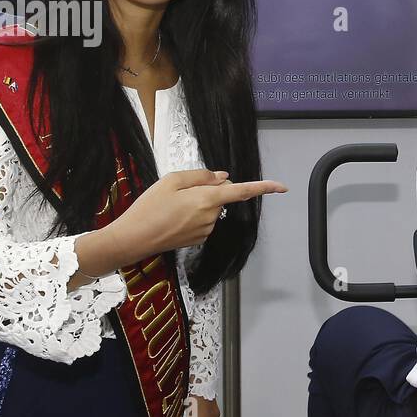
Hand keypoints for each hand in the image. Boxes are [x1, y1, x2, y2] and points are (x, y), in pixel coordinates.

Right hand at [107, 169, 286, 262]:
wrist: (133, 239)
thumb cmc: (149, 207)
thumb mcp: (171, 181)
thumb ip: (200, 176)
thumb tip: (222, 177)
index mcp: (207, 200)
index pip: (241, 191)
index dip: (264, 188)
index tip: (282, 187)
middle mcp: (211, 217)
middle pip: (221, 196)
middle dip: (209, 189)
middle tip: (179, 190)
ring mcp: (206, 231)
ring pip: (210, 209)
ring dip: (198, 203)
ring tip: (170, 206)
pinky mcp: (198, 240)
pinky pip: (202, 220)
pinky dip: (192, 215)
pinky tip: (172, 217)